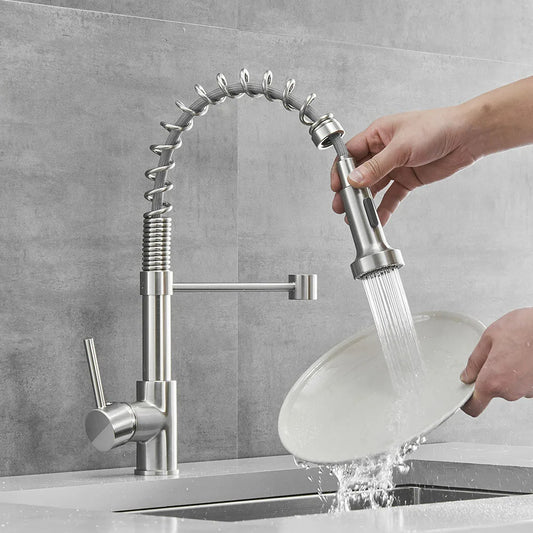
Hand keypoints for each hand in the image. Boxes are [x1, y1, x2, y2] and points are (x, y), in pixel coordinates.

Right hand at [330, 105, 476, 223]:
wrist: (467, 137)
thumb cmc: (436, 128)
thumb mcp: (401, 147)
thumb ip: (376, 167)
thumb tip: (353, 180)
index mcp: (378, 134)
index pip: (350, 153)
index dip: (341, 170)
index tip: (336, 187)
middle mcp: (383, 150)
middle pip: (359, 173)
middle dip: (349, 190)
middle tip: (341, 206)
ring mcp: (395, 166)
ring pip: (374, 187)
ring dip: (364, 202)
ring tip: (355, 216)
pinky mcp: (407, 180)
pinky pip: (391, 197)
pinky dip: (384, 208)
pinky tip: (378, 219)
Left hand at [461, 308, 532, 416]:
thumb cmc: (525, 328)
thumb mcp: (489, 338)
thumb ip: (475, 361)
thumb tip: (466, 376)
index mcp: (492, 381)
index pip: (474, 406)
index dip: (468, 402)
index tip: (466, 395)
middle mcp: (510, 391)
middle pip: (493, 391)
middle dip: (491, 375)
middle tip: (497, 354)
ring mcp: (527, 391)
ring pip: (510, 385)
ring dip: (508, 372)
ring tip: (514, 351)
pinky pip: (524, 382)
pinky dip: (522, 372)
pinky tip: (525, 356)